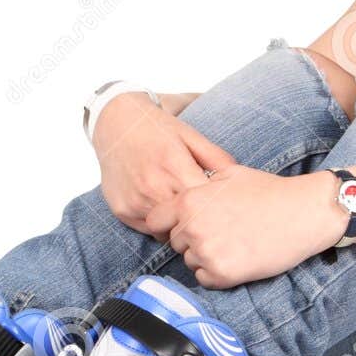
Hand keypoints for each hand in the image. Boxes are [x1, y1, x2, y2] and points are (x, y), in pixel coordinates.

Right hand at [93, 94, 237, 239]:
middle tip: (209, 216)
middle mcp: (153, 186)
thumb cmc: (158, 129)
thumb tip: (239, 182)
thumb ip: (217, 158)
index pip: (206, 203)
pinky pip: (149, 230)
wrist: (115, 124)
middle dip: (201, 220)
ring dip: (180, 225)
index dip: (218, 208)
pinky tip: (164, 209)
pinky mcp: (122, 211)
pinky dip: (160, 225)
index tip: (224, 207)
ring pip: (169, 231)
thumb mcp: (191, 136)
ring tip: (187, 213)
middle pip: (189, 221)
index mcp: (175, 166)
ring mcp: (136, 201)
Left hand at [147, 168, 346, 288]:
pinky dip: (218, 274)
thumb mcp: (228, 175)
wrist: (303, 213)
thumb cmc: (269, 191)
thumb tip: (184, 194)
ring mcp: (206, 252)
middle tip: (222, 233)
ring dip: (206, 257)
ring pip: (190, 262)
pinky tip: (238, 258)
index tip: (184, 225)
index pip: (156, 221)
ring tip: (234, 244)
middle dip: (192, 240)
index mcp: (189, 201)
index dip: (169, 224)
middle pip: (176, 243)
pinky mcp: (223, 274)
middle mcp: (192, 227)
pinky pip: (206, 280)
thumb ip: (199, 187)